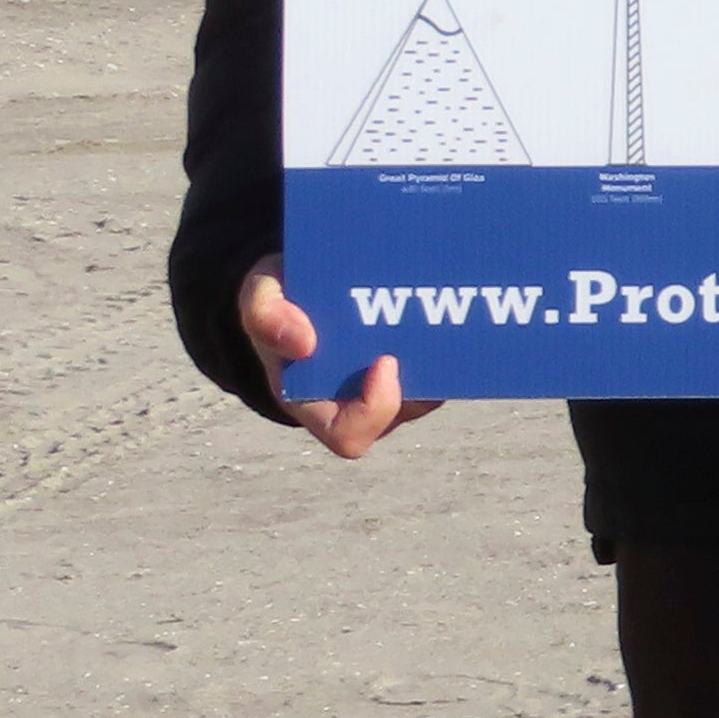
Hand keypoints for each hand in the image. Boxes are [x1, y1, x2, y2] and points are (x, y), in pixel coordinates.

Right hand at [238, 255, 439, 458]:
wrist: (305, 283)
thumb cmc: (279, 303)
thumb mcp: (259, 300)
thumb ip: (265, 317)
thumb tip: (303, 343)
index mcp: (315, 403)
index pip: (350, 435)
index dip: (373, 410)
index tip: (385, 362)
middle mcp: (363, 400)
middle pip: (408, 406)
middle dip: (423, 374)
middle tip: (435, 326)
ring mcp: (397, 382)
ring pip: (435, 382)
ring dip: (446, 350)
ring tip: (456, 304)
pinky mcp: (421, 358)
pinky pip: (446, 357)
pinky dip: (452, 330)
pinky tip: (459, 292)